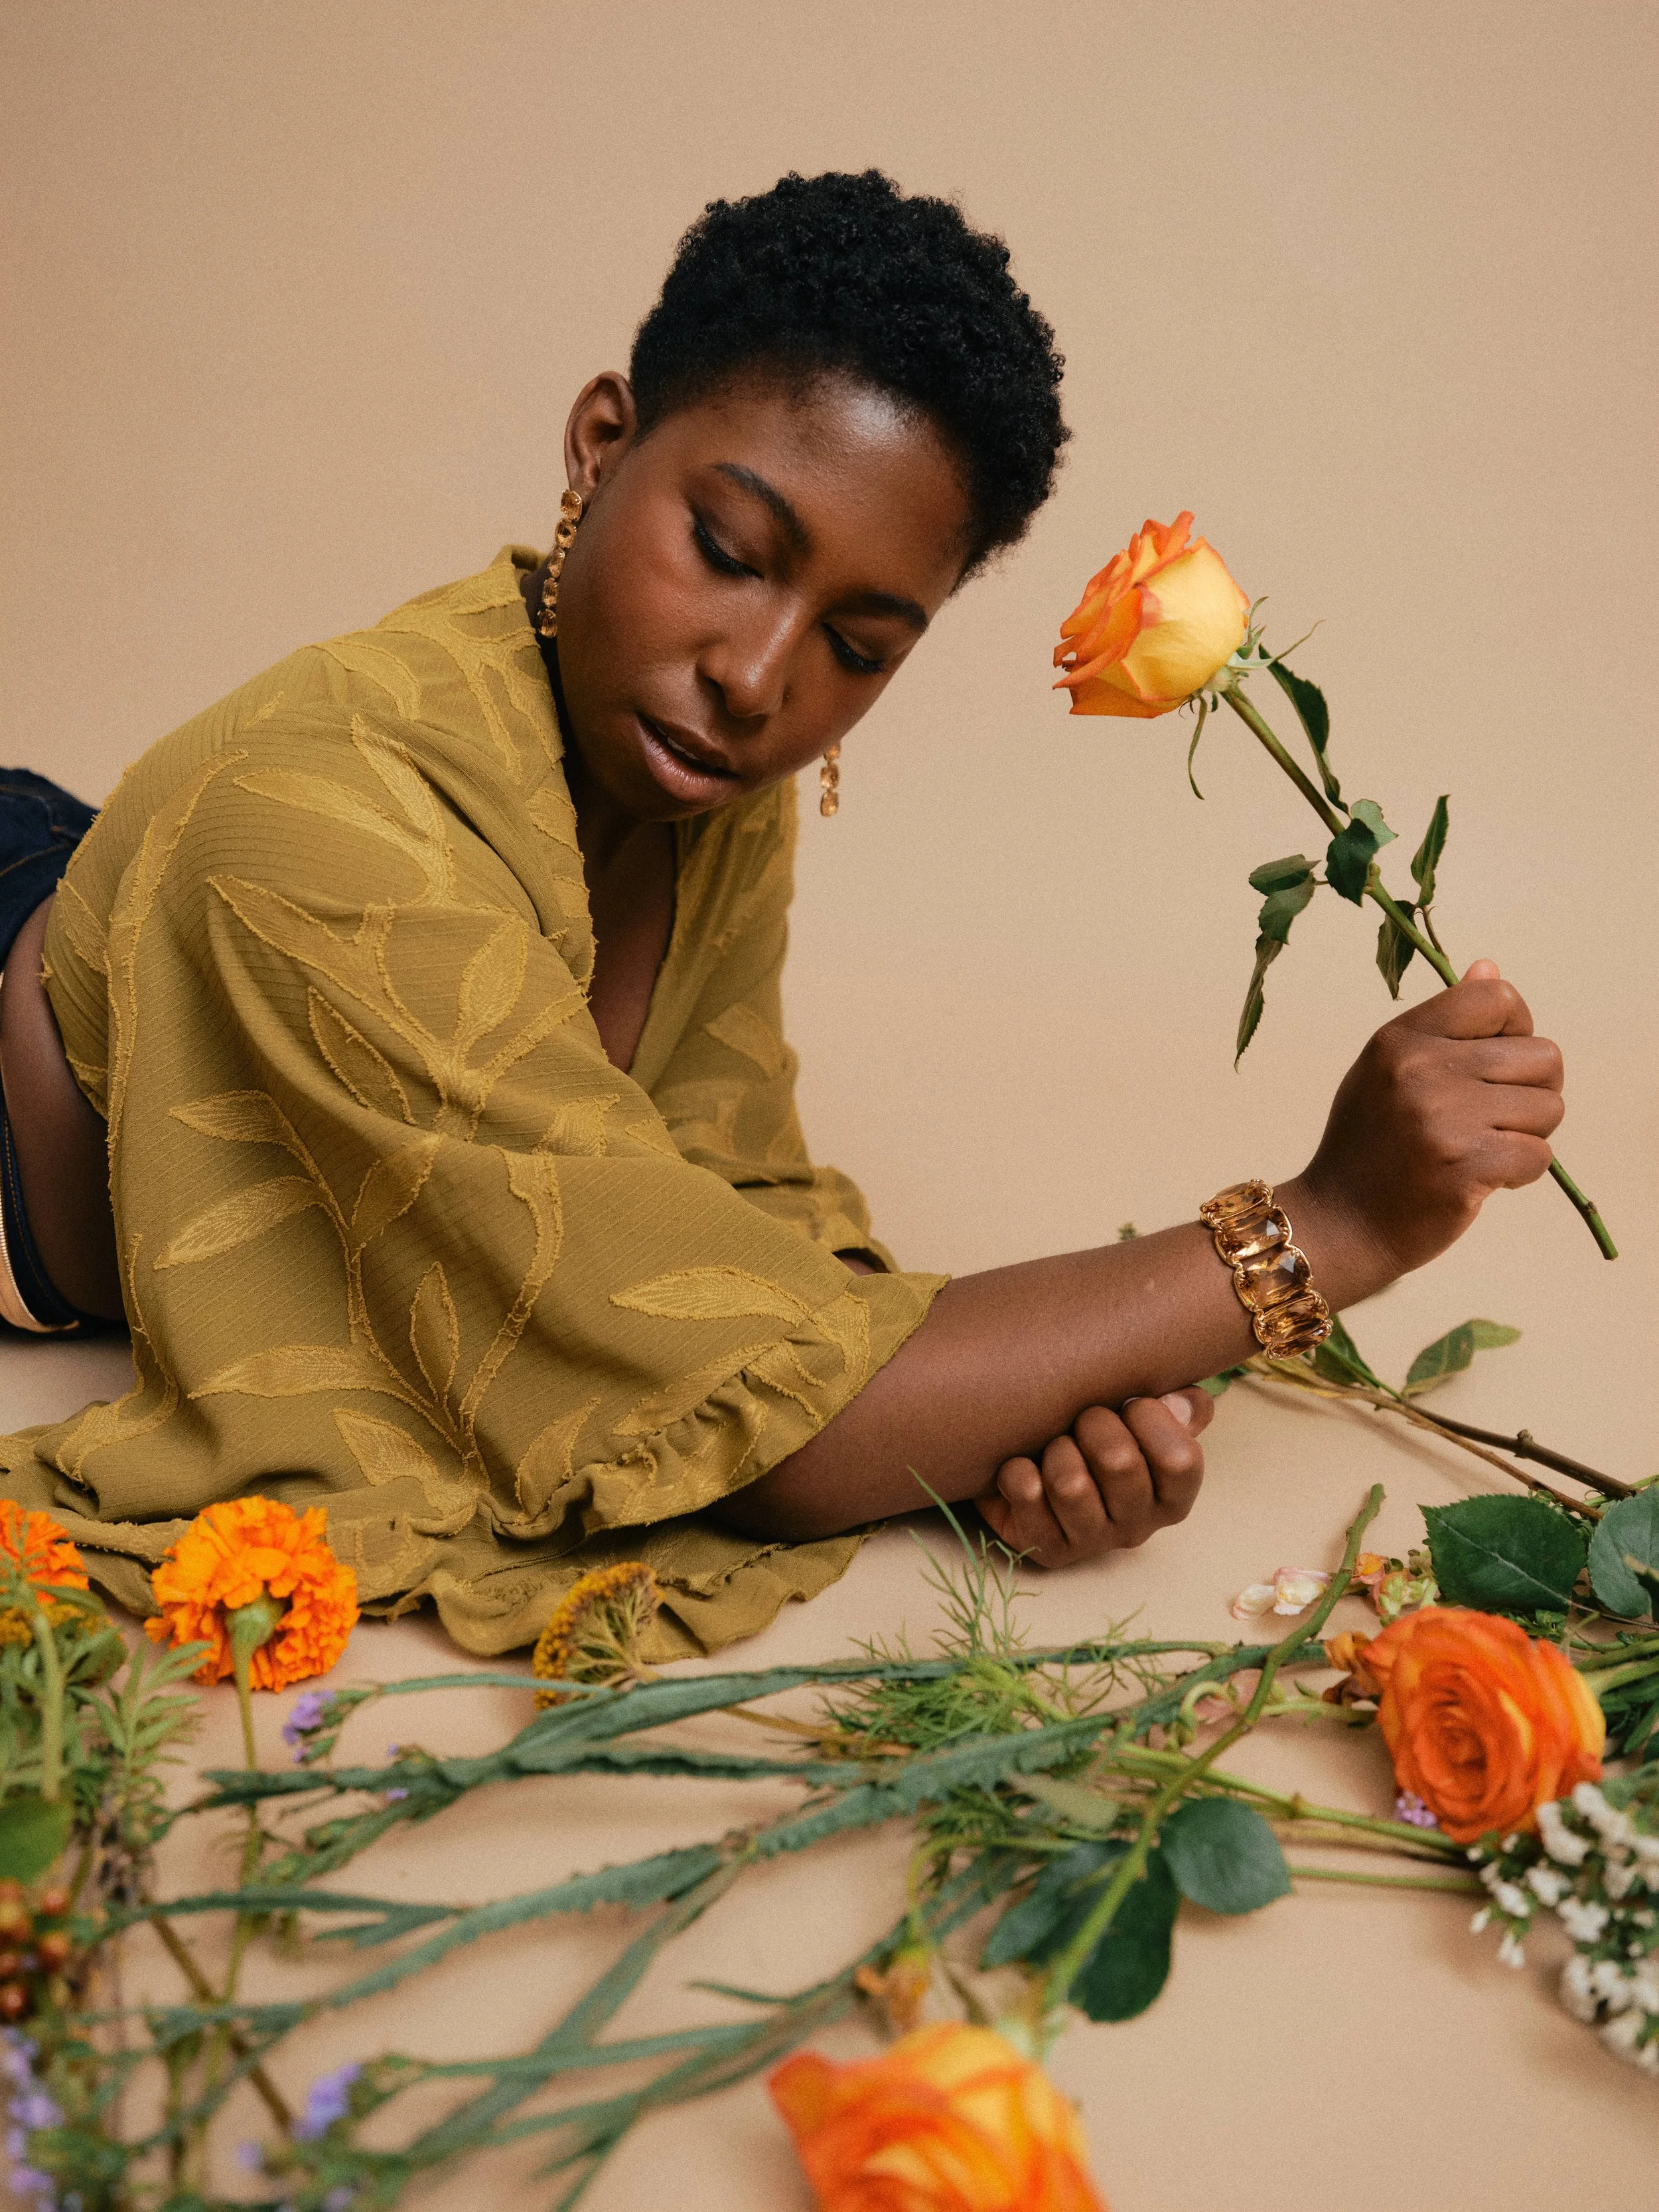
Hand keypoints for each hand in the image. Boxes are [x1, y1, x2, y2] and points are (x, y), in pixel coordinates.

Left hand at [972, 1388, 1213, 1568]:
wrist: (1033, 1462)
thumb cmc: (1097, 1438)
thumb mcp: (1142, 1419)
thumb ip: (1176, 1408)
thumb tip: (1182, 1403)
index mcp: (1171, 1497)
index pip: (1180, 1460)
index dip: (1151, 1419)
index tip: (1131, 1403)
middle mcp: (1138, 1527)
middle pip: (1120, 1462)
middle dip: (1093, 1423)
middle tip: (1082, 1419)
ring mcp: (1092, 1543)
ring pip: (1071, 1484)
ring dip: (1056, 1450)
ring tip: (1054, 1445)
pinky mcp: (1047, 1550)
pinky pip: (1027, 1498)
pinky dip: (1017, 1471)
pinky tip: (1021, 1466)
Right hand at [1289, 960, 1564, 1283]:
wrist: (1338, 1224)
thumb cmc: (1367, 1147)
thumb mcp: (1387, 1070)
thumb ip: (1442, 1024)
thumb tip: (1491, 968)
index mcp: (1401, 1038)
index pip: (1498, 998)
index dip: (1516, 1029)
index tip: (1496, 1063)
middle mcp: (1420, 1070)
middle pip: (1542, 1056)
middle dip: (1533, 1091)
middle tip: (1496, 1117)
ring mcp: (1442, 1120)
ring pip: (1549, 1108)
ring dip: (1528, 1134)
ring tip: (1483, 1148)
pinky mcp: (1464, 1168)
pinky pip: (1539, 1155)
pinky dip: (1520, 1173)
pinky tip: (1482, 1179)